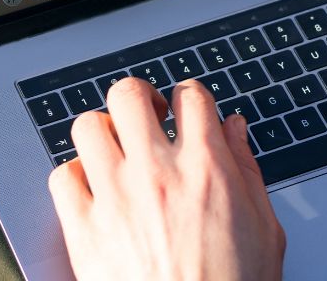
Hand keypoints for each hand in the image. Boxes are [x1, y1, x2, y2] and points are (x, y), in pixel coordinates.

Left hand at [48, 77, 285, 280]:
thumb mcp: (265, 230)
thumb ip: (247, 169)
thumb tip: (233, 129)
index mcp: (206, 170)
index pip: (190, 96)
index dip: (189, 97)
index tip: (186, 109)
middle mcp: (157, 174)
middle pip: (129, 95)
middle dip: (139, 98)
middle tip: (147, 117)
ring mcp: (115, 199)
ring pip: (88, 126)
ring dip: (103, 132)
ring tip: (116, 149)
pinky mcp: (83, 230)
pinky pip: (61, 177)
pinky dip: (74, 176)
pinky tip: (93, 189)